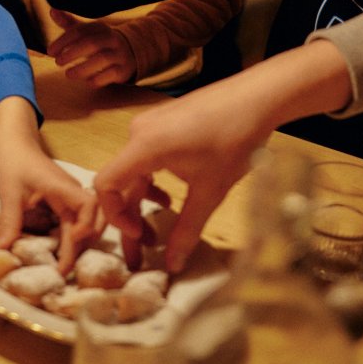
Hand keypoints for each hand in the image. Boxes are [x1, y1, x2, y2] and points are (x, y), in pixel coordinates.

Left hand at [0, 137, 101, 273]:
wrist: (18, 145)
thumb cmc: (15, 164)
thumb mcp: (9, 191)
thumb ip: (10, 220)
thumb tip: (4, 250)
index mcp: (63, 187)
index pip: (88, 204)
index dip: (86, 224)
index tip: (72, 240)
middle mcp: (72, 193)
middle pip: (92, 220)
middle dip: (82, 246)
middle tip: (64, 271)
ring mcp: (71, 198)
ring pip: (87, 223)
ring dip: (79, 244)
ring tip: (64, 266)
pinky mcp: (66, 202)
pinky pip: (77, 222)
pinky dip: (73, 238)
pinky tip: (60, 253)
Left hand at [47, 8, 137, 85]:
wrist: (131, 52)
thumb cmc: (100, 43)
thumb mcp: (87, 32)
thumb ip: (69, 24)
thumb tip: (52, 11)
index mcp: (100, 28)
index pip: (80, 31)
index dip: (63, 41)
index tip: (50, 51)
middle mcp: (111, 39)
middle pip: (91, 43)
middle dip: (72, 52)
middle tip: (58, 62)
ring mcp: (119, 54)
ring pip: (102, 59)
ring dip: (83, 68)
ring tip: (68, 74)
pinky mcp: (124, 69)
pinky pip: (112, 73)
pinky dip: (98, 78)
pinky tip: (87, 81)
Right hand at [95, 40, 352, 272]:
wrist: (257, 97)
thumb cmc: (234, 141)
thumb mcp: (210, 191)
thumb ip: (187, 230)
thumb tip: (173, 266)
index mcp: (144, 146)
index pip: (105, 184)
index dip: (115, 216)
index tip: (139, 238)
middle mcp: (139, 132)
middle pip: (120, 180)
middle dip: (130, 219)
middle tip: (144, 253)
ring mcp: (150, 123)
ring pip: (134, 170)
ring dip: (142, 202)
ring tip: (157, 230)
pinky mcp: (163, 121)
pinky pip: (145, 156)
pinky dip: (151, 181)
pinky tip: (170, 196)